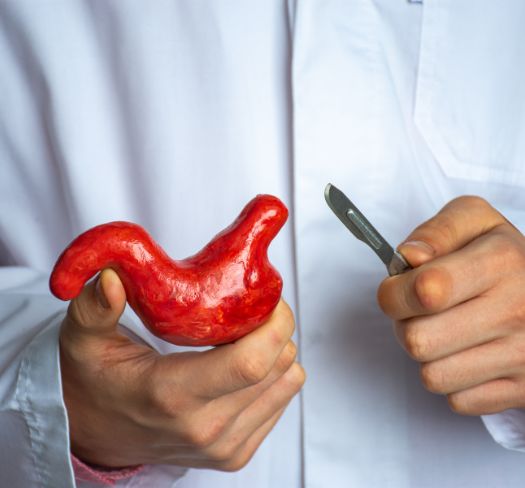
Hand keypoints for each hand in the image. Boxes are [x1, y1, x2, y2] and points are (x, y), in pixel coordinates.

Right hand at [60, 269, 304, 470]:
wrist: (97, 433)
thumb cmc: (95, 381)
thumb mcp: (84, 340)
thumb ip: (94, 308)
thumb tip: (110, 279)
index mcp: (171, 395)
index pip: (250, 362)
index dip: (273, 323)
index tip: (266, 296)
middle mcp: (204, 428)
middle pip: (278, 367)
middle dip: (277, 327)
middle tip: (251, 307)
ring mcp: (224, 446)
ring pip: (288, 382)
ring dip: (276, 350)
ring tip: (243, 335)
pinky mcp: (235, 454)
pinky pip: (282, 400)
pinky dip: (273, 374)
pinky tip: (240, 363)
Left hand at [377, 196, 524, 414]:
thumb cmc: (500, 257)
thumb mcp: (472, 222)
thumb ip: (436, 232)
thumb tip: (410, 257)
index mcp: (501, 262)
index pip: (424, 290)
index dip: (394, 292)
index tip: (398, 287)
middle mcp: (517, 310)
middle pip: (417, 340)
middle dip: (405, 326)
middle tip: (421, 312)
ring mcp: (524, 354)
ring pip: (433, 376)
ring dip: (428, 356)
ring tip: (445, 332)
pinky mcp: (523, 389)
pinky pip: (458, 400)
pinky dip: (453, 381)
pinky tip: (467, 354)